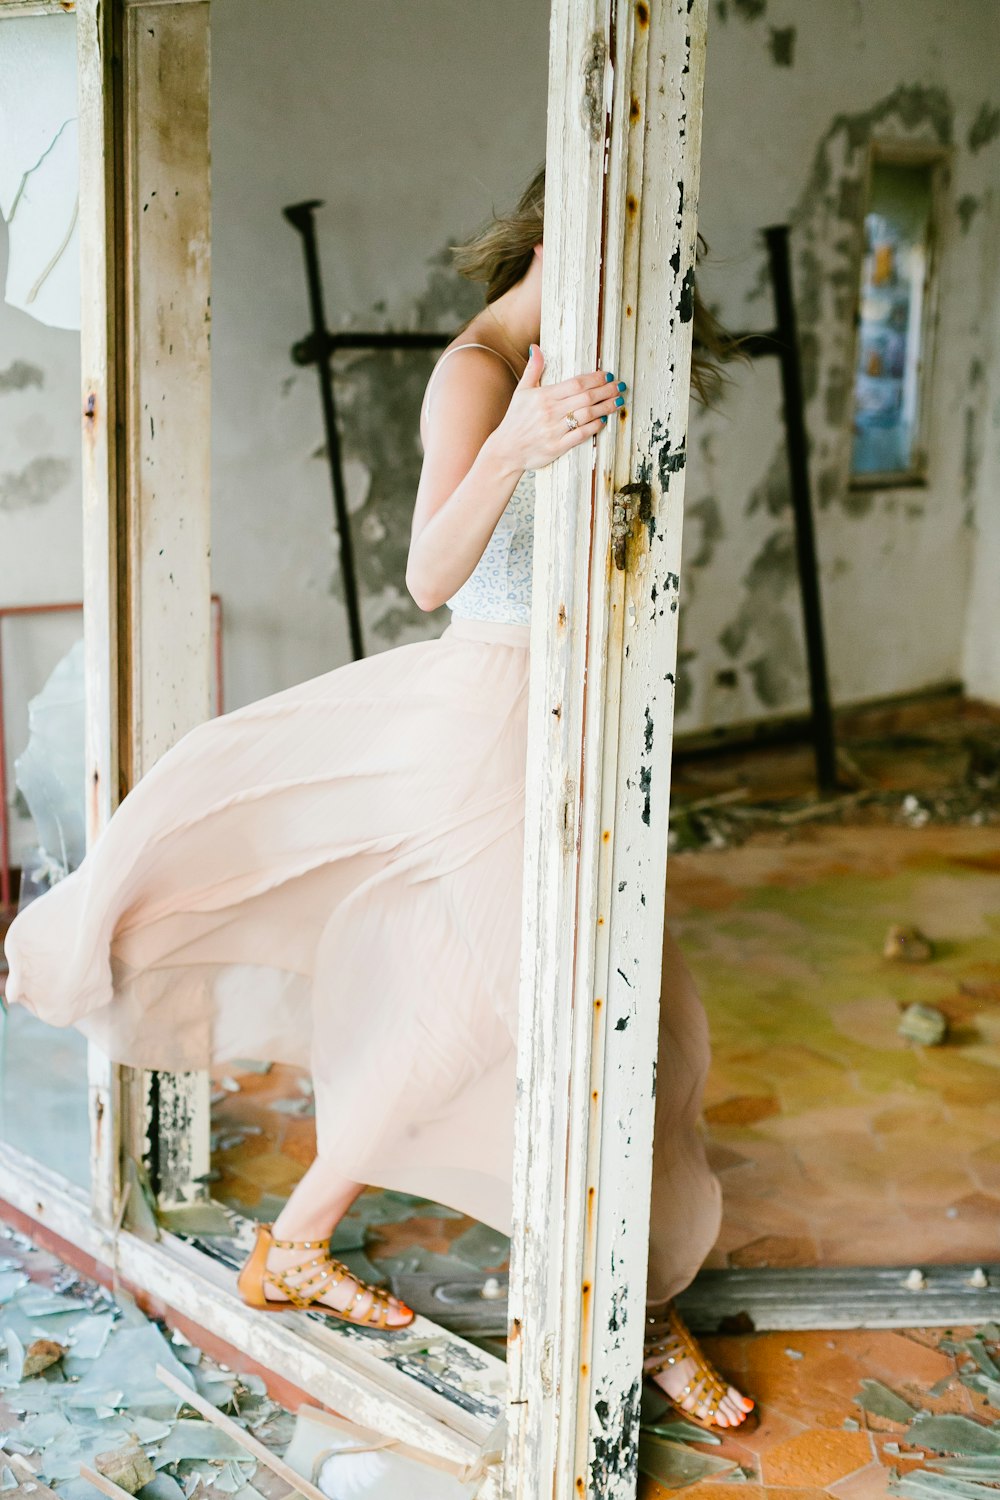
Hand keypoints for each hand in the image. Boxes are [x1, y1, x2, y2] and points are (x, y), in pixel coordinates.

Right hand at [488, 346, 625, 471]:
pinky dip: (594, 427)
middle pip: (585, 398)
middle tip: (620, 386)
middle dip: (606, 391)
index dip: (595, 378)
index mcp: (544, 396)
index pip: (575, 383)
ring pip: (586, 415)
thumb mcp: (521, 391)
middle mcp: (550, 412)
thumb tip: (535, 347)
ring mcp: (554, 430)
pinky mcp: (557, 447)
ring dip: (606, 407)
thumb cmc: (515, 420)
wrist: (505, 451)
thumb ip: (533, 369)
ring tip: (618, 401)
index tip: (608, 375)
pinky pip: (580, 435)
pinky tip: (603, 421)